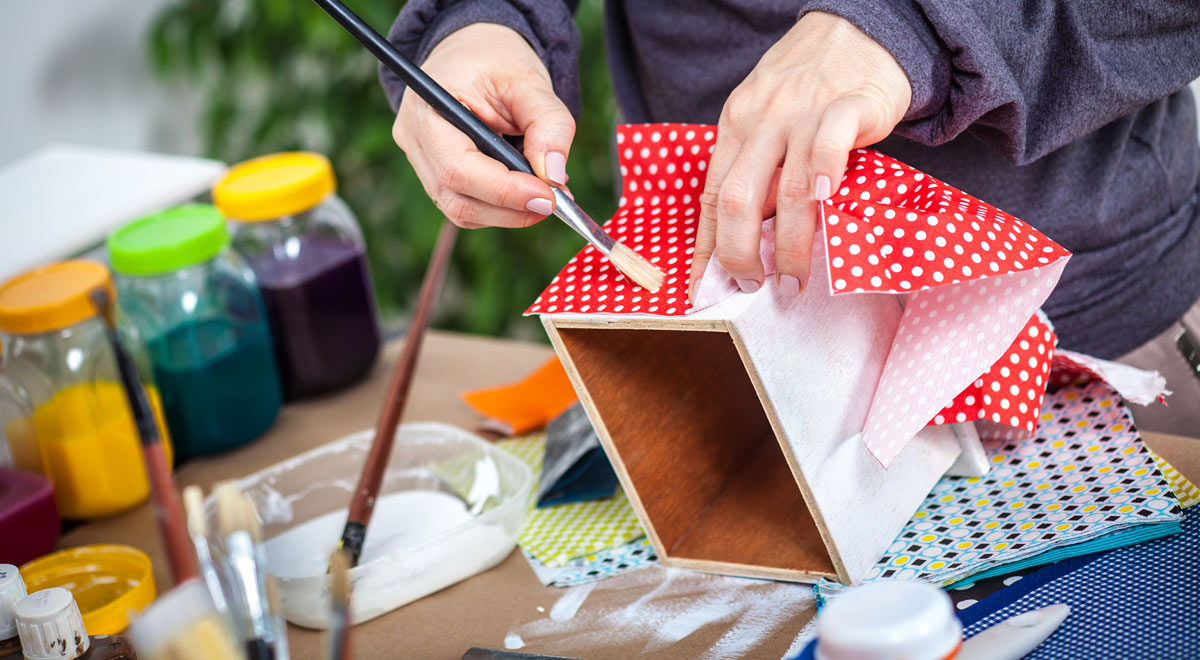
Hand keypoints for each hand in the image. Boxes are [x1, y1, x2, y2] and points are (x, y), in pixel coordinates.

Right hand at [392, 24, 573, 228]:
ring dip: (508, 212)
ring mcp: (419, 160)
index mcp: (428, 106)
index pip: (457, 168)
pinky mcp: (433, 174)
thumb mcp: (530, 81)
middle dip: (510, 209)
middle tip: (555, 201)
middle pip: (456, 198)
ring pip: (461, 209)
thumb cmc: (496, 60)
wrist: (472, 50)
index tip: (548, 197)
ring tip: (546, 193)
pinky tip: (526, 190)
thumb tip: (553, 175)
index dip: (504, 191)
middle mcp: (413, 138)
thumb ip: (548, 123)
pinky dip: (500, 207)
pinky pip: (465, 203)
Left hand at [690, 12, 911, 297]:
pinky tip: (827, 204)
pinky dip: (825, 175)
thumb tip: (747, 236)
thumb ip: (757, 168)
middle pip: (737, 199)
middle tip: (751, 287)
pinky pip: (829, 145)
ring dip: (788, 244)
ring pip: (786, 188)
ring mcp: (802, 114)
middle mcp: (761, 122)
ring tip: (793, 279)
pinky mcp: (847, 106)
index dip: (706, 247)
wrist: (859, 29)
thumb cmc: (811, 85)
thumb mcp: (766, 119)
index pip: (710, 196)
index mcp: (734, 127)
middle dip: (739, 254)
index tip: (704, 287)